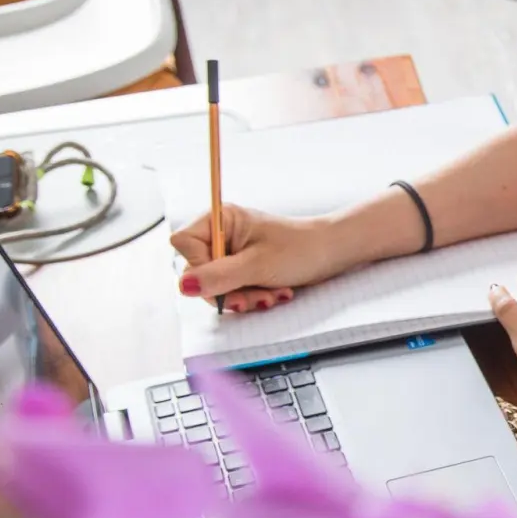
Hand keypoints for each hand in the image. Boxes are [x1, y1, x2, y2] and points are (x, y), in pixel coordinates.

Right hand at [169, 204, 347, 312]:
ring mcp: (232, 253)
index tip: (227, 276)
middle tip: (255, 297)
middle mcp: (222, 235)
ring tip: (272, 295)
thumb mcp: (257, 266)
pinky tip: (274, 294)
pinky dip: (252, 298)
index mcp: (220, 220)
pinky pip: (232, 291)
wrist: (333, 253)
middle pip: (198, 271)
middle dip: (227, 290)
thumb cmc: (301, 249)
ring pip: (216, 286)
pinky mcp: (243, 269)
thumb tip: (184, 285)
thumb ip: (218, 276)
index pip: (184, 245)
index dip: (200, 266)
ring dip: (243, 297)